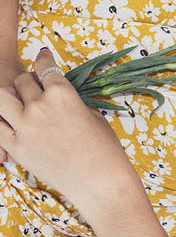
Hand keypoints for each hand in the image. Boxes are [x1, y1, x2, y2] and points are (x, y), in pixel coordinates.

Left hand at [0, 47, 138, 219]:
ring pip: (1, 98)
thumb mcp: (92, 116)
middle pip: (22, 81)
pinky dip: (2, 120)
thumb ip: (72, 102)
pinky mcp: (15, 147)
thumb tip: (60, 98)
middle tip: (32, 84)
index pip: (45, 67)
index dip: (43, 58)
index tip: (42, 55)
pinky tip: (10, 121)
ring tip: (17, 101)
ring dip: (9, 95)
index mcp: (63, 94)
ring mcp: (24, 127)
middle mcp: (40, 106)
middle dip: (26, 79)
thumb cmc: (105, 149)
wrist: (100, 181)